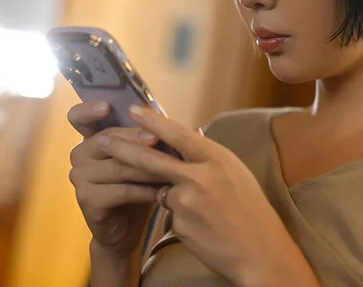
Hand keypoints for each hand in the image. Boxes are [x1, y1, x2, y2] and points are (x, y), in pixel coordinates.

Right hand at [67, 101, 165, 257]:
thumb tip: (190, 126)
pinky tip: (161, 193)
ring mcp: (80, 178)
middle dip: (138, 139)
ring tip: (172, 168)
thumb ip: (155, 140)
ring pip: (118, 166)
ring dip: (147, 168)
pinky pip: (121, 191)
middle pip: (109, 140)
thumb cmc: (137, 187)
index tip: (106, 106)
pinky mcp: (87, 200)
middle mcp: (80, 155)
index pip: (78, 118)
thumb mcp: (146, 159)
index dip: (89, 109)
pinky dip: (144, 191)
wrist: (125, 229)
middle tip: (160, 140)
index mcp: (91, 139)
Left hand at [98, 105, 302, 283]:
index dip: (153, 121)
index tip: (133, 110)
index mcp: (216, 158)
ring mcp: (188, 202)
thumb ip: (209, 156)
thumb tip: (191, 135)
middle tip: (103, 140)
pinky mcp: (180, 224)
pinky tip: (205, 227)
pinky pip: (171, 214)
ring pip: (163, 191)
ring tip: (206, 209)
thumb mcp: (235, 172)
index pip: (178, 134)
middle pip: (152, 159)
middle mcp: (200, 176)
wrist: (259, 250)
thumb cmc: (251, 208)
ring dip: (174, 196)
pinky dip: (182, 217)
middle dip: (124, 148)